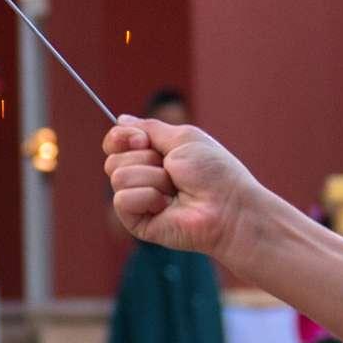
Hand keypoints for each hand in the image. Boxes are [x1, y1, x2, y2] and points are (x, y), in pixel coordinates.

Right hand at [103, 117, 259, 259]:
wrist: (228, 206)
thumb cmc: (214, 172)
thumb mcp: (183, 137)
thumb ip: (149, 128)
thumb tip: (120, 120)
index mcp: (153, 156)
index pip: (115, 143)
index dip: (121, 138)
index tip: (142, 140)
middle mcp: (143, 177)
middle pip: (113, 159)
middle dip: (145, 158)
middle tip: (172, 169)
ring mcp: (139, 201)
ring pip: (118, 177)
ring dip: (152, 178)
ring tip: (175, 189)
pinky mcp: (137, 222)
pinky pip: (122, 200)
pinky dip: (147, 197)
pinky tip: (167, 205)